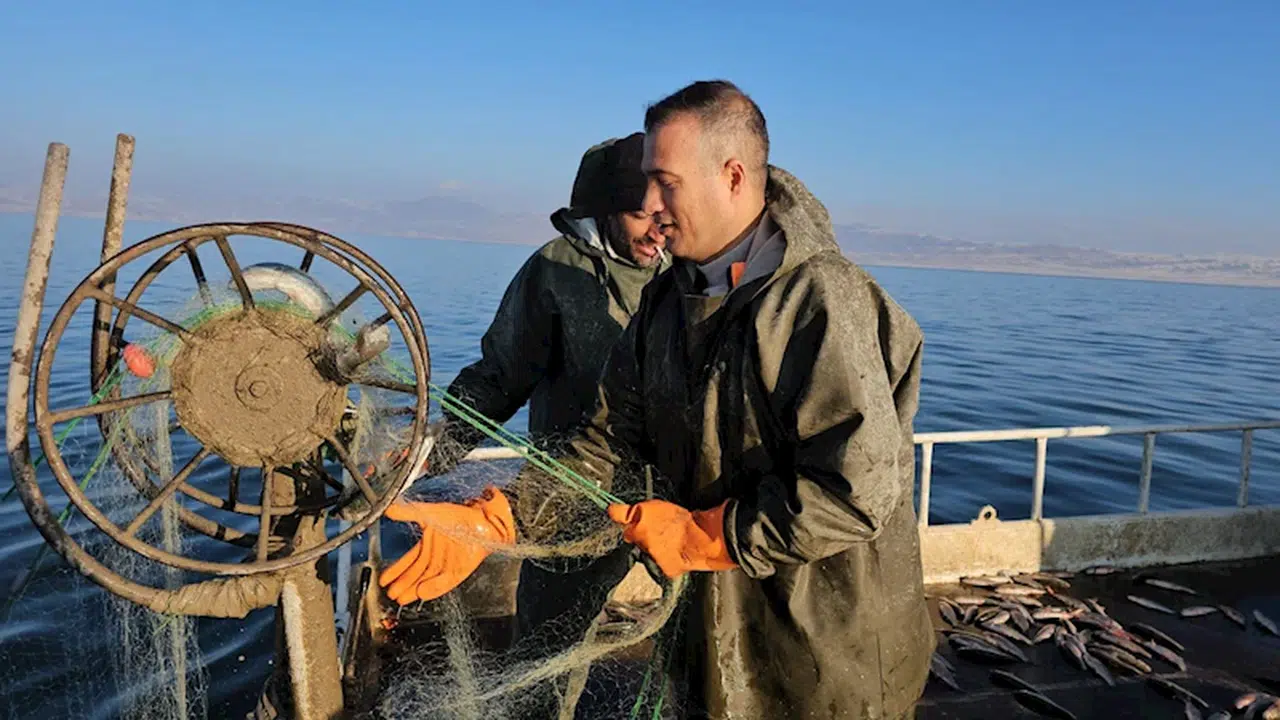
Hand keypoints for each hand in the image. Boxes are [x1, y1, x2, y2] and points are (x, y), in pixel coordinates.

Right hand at [379, 485, 515, 603]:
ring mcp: (448, 565)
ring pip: (427, 580)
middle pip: (416, 575)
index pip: (408, 562)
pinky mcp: (461, 570)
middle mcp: (437, 557)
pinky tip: (423, 593)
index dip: (396, 571)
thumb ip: (408, 513)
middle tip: (391, 594)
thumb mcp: (429, 513)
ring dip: (414, 589)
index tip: (384, 580)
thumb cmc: (458, 514)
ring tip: (401, 598)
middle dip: (403, 584)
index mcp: (428, 544)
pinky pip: (445, 582)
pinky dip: (434, 588)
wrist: (482, 518)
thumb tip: (389, 510)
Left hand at [607, 499, 736, 577]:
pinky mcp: (659, 566)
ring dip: (654, 546)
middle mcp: (640, 535)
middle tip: (658, 529)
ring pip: (645, 549)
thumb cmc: (686, 521)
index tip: (614, 512)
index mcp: (641, 515)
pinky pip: (657, 562)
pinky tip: (674, 551)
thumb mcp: (660, 505)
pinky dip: (664, 558)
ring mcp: (649, 552)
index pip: (618, 514)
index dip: (616, 513)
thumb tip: (620, 511)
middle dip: (640, 533)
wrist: (703, 539)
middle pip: (631, 535)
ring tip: (670, 540)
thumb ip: (641, 511)